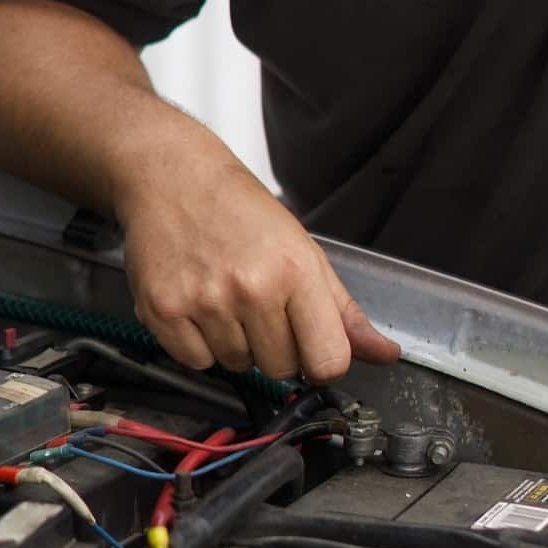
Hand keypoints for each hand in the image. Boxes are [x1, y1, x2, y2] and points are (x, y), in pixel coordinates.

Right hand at [116, 150, 399, 383]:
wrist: (173, 177)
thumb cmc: (240, 210)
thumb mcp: (304, 251)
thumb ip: (343, 310)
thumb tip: (384, 352)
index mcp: (295, 271)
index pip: (328, 362)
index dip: (322, 361)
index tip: (310, 346)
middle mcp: (251, 289)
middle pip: (281, 369)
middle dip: (275, 346)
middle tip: (259, 304)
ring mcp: (205, 302)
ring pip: (237, 366)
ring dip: (235, 342)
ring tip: (225, 297)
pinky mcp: (164, 310)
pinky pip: (196, 362)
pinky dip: (199, 344)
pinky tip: (199, 304)